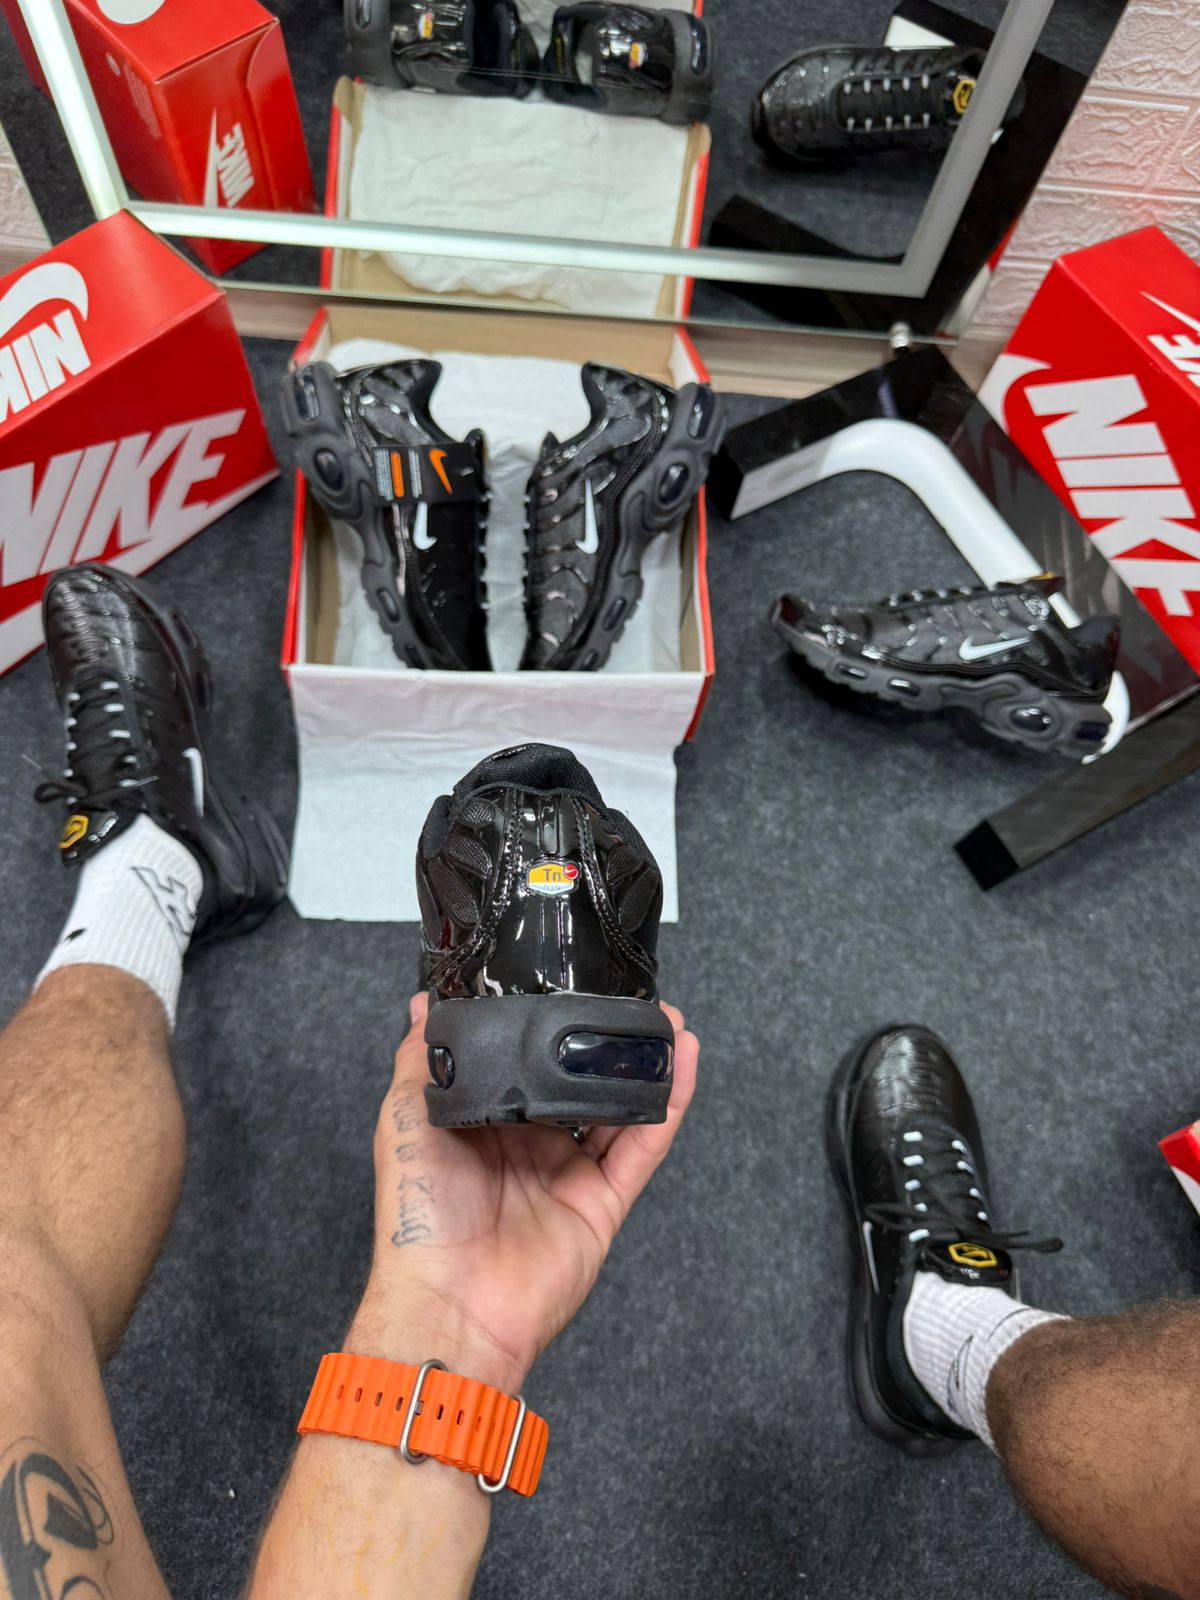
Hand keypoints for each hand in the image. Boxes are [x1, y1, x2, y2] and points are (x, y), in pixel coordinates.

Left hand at [349, 995, 697, 1393]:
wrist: (450, 1302)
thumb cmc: (416, 1216)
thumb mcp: (403, 1121)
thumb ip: (419, 1061)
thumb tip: (420, 1006)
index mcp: (484, 1124)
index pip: (525, 1067)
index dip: (550, 1030)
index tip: (573, 985)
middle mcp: (531, 1145)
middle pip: (580, 1085)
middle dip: (606, 1045)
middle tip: (632, 999)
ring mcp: (570, 1174)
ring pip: (620, 1109)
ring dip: (646, 1066)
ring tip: (669, 1021)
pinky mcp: (602, 1201)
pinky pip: (642, 1146)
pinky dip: (667, 1106)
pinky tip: (683, 1063)